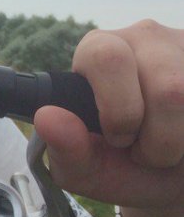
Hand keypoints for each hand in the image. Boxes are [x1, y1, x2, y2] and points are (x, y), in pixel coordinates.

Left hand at [34, 20, 183, 216]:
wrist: (172, 178)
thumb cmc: (123, 167)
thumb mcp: (88, 169)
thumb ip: (64, 148)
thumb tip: (47, 117)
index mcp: (97, 51)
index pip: (105, 58)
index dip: (117, 109)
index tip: (116, 138)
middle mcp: (142, 37)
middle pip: (166, 89)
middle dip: (159, 135)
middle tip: (144, 150)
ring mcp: (182, 45)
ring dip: (179, 140)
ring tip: (167, 146)